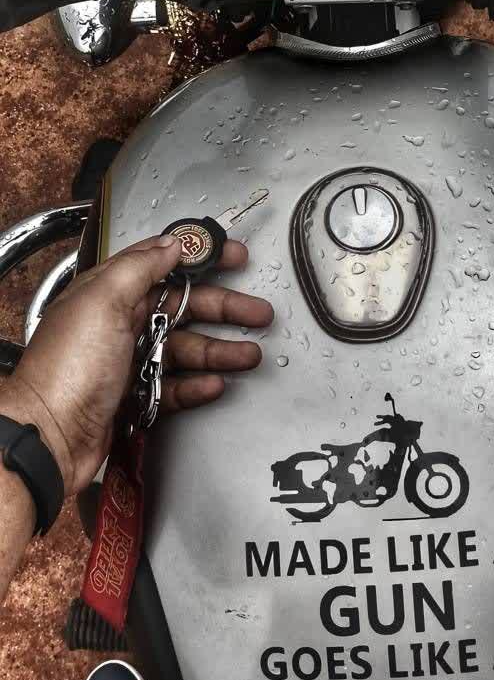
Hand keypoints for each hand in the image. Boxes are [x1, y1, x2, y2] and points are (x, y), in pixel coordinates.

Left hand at [0, 235, 272, 497]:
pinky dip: (198, 385)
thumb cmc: (67, 368)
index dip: (202, 258)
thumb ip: (140, 267)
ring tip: (249, 355)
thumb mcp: (102, 302)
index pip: (163, 263)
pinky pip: (175, 385)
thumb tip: (173, 243)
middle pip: (183, 308)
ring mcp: (127, 360)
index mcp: (109, 292)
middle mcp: (119, 323)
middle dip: (225, 308)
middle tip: (259, 313)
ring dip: (220, 351)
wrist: (48, 436)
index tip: (235, 257)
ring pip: (185, 349)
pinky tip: (216, 384)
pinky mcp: (134, 396)